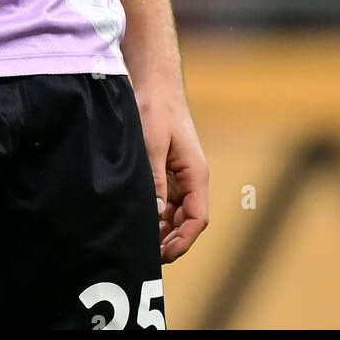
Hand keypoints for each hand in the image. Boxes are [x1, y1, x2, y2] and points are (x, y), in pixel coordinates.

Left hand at [135, 86, 208, 263]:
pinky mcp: (170, 170)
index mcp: (196, 173)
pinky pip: (168, 199)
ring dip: (164, 229)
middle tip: (146, 254)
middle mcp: (193, 178)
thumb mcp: (153, 145)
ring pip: (177, 212)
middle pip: (188, 220)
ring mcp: (182, 174)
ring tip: (141, 241)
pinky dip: (158, 213)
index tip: (163, 253)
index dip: (183, 240)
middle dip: (171, 240)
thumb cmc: (156, 110)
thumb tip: (158, 213)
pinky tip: (141, 220)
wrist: (156, 85)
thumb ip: (156, 179)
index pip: (198, 218)